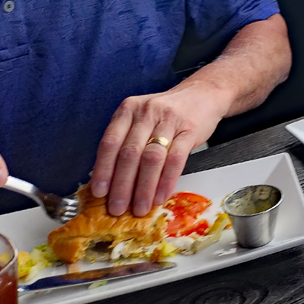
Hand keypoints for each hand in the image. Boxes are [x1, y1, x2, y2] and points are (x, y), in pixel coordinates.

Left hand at [90, 81, 231, 216]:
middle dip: (122, 186)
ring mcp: (169, 120)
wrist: (203, 94)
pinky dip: (166, 181)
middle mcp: (146, 112)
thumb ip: (125, 142)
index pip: (110, 143)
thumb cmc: (167, 113)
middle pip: (130, 154)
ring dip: (144, 188)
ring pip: (152, 158)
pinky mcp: (189, 130)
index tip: (100, 192)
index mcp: (128, 110)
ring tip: (140, 208)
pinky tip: (160, 196)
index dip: (103, 170)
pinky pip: (176, 159)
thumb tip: (110, 182)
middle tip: (117, 208)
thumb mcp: (141, 118)